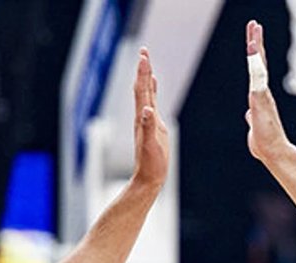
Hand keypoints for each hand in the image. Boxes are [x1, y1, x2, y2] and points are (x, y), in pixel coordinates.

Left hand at [132, 47, 168, 190]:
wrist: (148, 178)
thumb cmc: (150, 164)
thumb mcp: (151, 145)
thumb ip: (149, 127)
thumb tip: (148, 110)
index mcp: (143, 118)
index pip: (142, 91)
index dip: (143, 73)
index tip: (144, 56)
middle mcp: (143, 117)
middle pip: (142, 89)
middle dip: (143, 70)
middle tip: (144, 52)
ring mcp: (148, 122)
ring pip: (146, 95)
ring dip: (146, 79)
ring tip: (147, 65)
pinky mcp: (154, 127)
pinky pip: (152, 105)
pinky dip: (152, 94)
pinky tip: (153, 89)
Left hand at [245, 20, 293, 163]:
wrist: (272, 152)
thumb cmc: (264, 142)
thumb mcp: (254, 126)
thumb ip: (252, 117)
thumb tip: (248, 114)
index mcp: (260, 96)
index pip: (257, 71)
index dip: (255, 55)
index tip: (253, 39)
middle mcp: (262, 91)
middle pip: (259, 62)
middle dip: (256, 42)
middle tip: (254, 24)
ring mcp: (263, 93)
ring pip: (258, 65)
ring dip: (256, 45)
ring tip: (254, 28)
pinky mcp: (261, 97)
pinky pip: (257, 75)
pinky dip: (255, 60)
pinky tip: (252, 47)